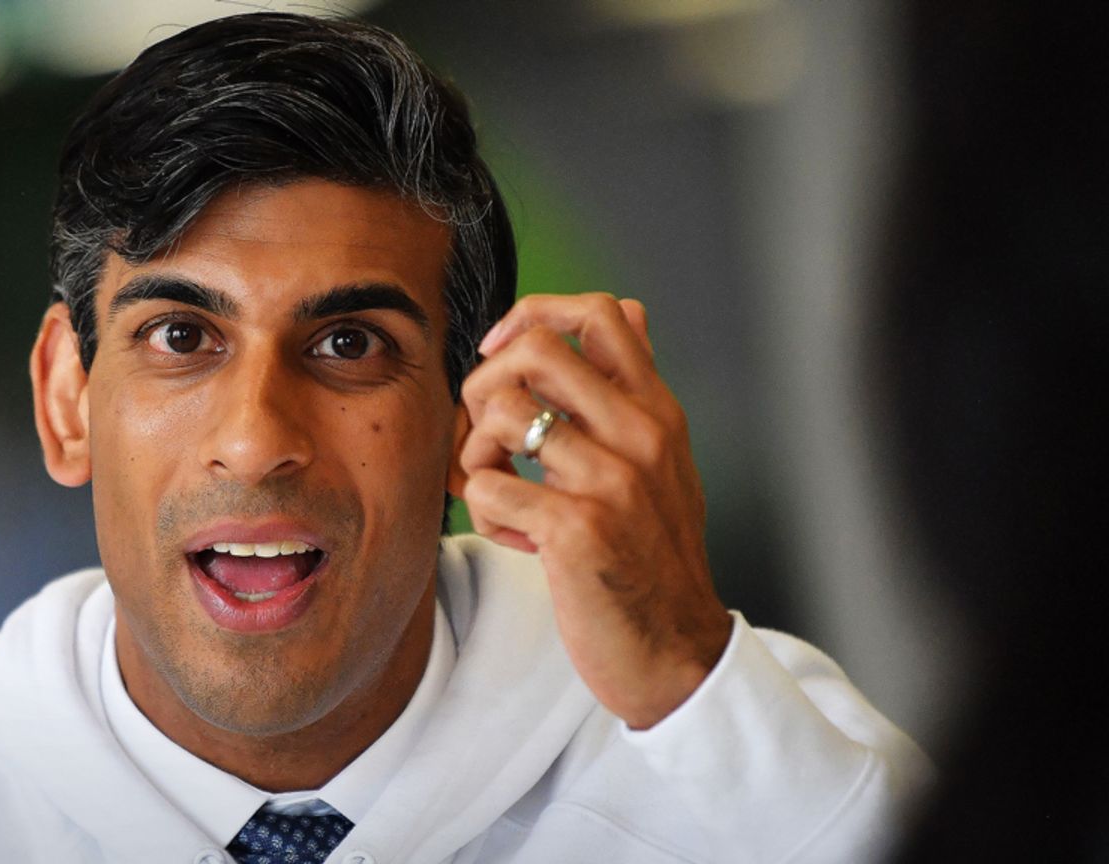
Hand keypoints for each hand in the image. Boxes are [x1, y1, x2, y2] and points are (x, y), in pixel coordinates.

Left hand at [458, 293, 731, 729]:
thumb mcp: (666, 461)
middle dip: (484, 383)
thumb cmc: (655, 558)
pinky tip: (516, 540)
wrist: (678, 654)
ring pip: (499, 414)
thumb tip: (629, 310)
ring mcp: (610, 481)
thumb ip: (637, 390)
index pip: (601, 313)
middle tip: (487, 435)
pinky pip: (485, 489)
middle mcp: (640, 435)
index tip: (502, 351)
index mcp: (658, 413)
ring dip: (475, 455)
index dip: (533, 315)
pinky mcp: (575, 529)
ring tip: (500, 493)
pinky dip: (483, 515)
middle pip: (535, 349)